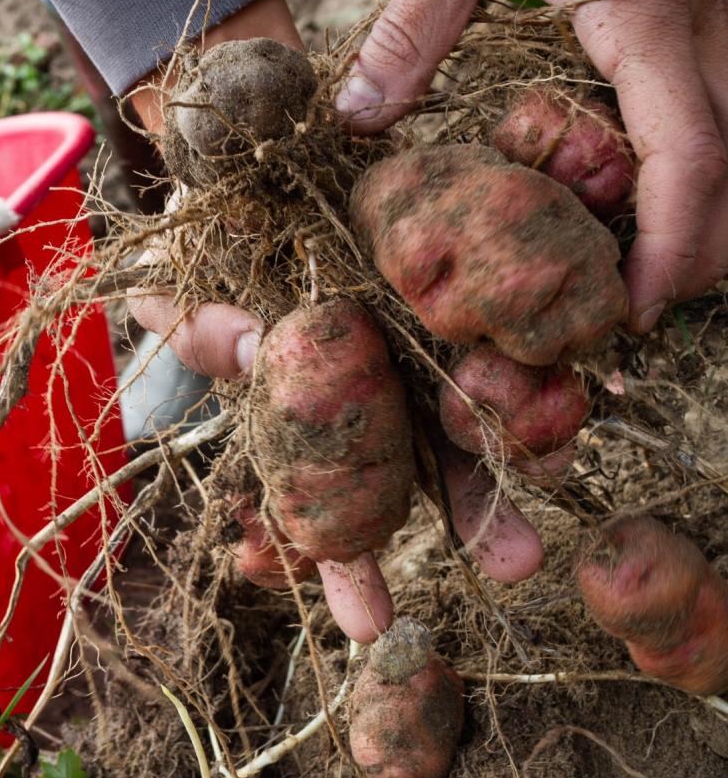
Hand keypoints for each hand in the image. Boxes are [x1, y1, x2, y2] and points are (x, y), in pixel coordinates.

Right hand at [126, 0, 542, 643]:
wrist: (289, 152)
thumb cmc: (245, 230)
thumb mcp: (222, 275)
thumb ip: (207, 318)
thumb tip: (197, 324)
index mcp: (328, 406)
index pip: (333, 499)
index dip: (345, 562)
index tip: (368, 624)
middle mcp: (388, 384)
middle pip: (432, 467)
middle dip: (471, 518)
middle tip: (514, 568)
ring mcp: (436, 340)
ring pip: (487, 408)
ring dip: (527, 449)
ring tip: (580, 466)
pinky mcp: (476, 286)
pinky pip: (518, 335)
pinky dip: (544, 367)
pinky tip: (573, 392)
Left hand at [335, 0, 727, 331]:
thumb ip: (414, 28)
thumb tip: (359, 118)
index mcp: (651, 24)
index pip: (688, 158)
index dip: (670, 247)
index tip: (635, 309)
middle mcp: (700, 37)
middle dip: (694, 256)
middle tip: (627, 313)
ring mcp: (705, 34)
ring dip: (698, 224)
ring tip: (632, 279)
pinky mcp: (688, 30)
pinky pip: (708, 123)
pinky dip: (684, 182)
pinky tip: (630, 210)